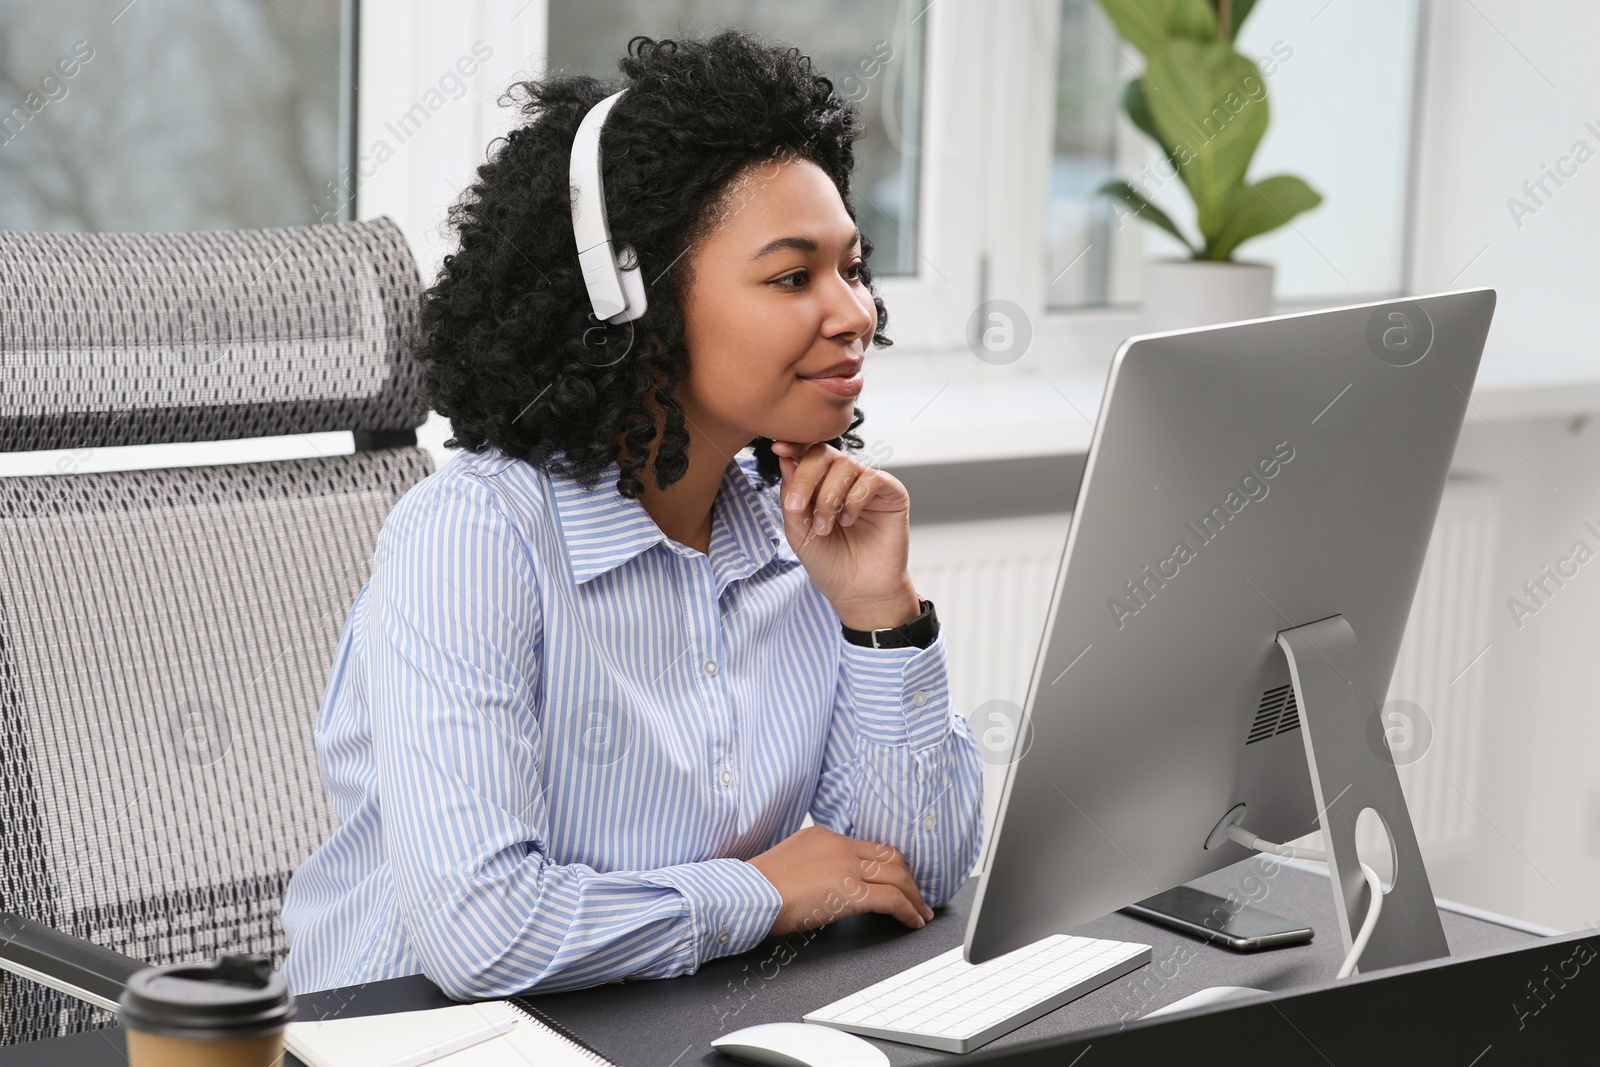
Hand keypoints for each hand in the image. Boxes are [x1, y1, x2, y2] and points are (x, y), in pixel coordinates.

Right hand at [747, 824, 935, 935]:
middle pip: (890, 856)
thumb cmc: (759, 885)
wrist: (749, 893)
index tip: (897, 877)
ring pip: (897, 875)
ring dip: (913, 896)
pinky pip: (892, 899)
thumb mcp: (789, 860)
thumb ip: (813, 864)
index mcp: (823, 835)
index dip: (888, 864)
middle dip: (908, 877)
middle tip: (915, 894)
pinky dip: (908, 910)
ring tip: (920, 911)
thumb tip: (827, 882)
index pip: (868, 846)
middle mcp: (839, 845)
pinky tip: (912, 921)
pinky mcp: (850, 892)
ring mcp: (846, 867)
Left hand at [771, 440, 919, 630]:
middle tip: (796, 507)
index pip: (808, 453)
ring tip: (824, 528)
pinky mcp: (892, 493)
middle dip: (805, 477)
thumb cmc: (829, 563)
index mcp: (820, 483)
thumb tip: (785, 458)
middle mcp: (845, 479)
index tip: (778, 447)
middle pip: (823, 453)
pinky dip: (854, 500)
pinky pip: (872, 479)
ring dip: (828, 497)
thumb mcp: (797, 531)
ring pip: (846, 465)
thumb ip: (790, 496)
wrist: (857, 591)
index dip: (794, 445)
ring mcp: (868, 484)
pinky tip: (848, 521)